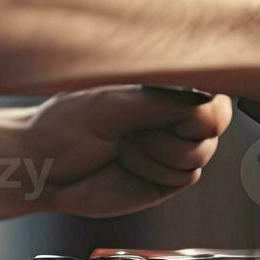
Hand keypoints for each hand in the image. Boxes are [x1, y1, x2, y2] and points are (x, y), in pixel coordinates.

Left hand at [28, 86, 233, 218]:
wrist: (44, 170)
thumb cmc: (64, 125)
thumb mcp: (110, 103)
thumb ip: (158, 101)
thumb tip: (203, 100)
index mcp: (162, 83)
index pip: (212, 86)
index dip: (200, 101)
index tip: (173, 109)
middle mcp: (174, 112)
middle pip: (214, 123)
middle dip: (173, 130)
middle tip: (134, 130)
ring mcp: (173, 145)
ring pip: (201, 152)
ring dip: (157, 153)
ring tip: (124, 146)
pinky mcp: (169, 177)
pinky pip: (187, 176)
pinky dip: (155, 172)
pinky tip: (128, 164)